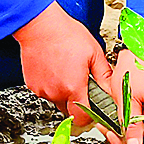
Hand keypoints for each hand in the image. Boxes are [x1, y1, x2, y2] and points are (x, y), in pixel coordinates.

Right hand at [13, 2, 113, 133]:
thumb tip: (111, 89)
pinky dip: (51, 85)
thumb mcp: (93, 52)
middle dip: (76, 101)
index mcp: (73, 87)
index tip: (92, 110)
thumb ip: (104, 75)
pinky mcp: (32, 84)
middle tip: (80, 83)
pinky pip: (45, 92)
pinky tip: (55, 69)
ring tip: (66, 70)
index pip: (82, 118)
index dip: (89, 116)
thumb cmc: (64, 34)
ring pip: (56, 100)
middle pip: (69, 110)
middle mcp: (56, 92)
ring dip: (63, 92)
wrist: (39, 25)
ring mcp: (42, 89)